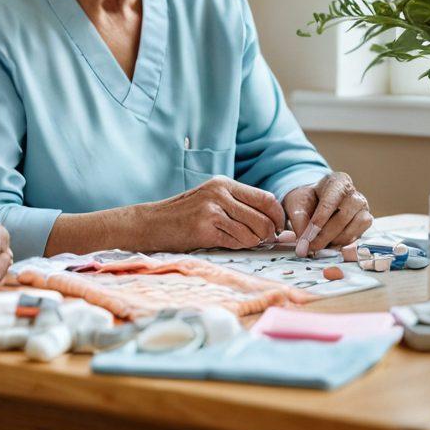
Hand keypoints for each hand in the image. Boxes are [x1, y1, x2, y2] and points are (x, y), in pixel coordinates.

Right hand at [135, 176, 284, 251]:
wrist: (151, 223)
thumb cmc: (184, 215)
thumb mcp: (211, 200)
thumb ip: (238, 205)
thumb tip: (274, 222)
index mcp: (224, 183)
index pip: (266, 199)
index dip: (278, 217)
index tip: (278, 228)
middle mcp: (219, 193)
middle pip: (264, 217)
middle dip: (268, 234)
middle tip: (262, 240)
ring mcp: (212, 210)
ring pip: (253, 232)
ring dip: (253, 242)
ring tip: (241, 241)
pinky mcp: (205, 228)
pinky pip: (237, 242)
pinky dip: (238, 246)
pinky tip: (225, 242)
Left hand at [283, 172, 371, 255]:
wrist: (315, 201)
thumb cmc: (306, 200)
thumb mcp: (296, 204)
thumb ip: (298, 219)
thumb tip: (303, 240)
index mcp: (337, 182)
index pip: (330, 202)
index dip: (319, 221)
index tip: (308, 236)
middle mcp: (354, 194)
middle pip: (343, 216)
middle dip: (325, 235)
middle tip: (310, 247)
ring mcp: (363, 208)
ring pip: (353, 228)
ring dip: (334, 240)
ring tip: (318, 244)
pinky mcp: (365, 221)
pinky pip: (357, 235)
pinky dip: (342, 243)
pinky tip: (329, 243)